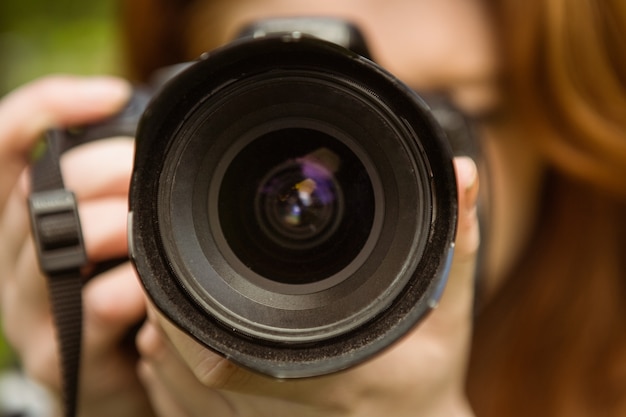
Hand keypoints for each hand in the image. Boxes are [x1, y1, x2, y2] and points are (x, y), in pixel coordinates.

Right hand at [0, 76, 154, 416]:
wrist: (114, 384)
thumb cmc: (115, 297)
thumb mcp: (108, 236)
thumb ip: (116, 191)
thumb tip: (157, 137)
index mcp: (24, 219)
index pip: (6, 146)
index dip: (45, 106)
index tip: (111, 94)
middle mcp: (16, 259)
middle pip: (37, 190)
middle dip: (103, 170)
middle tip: (148, 174)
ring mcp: (32, 310)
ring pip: (55, 247)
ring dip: (113, 227)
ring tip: (146, 230)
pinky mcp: (62, 357)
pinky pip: (95, 309)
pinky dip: (130, 290)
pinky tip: (149, 291)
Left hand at [137, 156, 479, 416]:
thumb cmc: (429, 373)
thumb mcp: (450, 311)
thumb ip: (455, 244)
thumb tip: (462, 176)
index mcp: (328, 377)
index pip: (225, 353)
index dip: (182, 306)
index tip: (173, 255)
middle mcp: (286, 407)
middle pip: (186, 362)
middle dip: (166, 303)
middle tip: (160, 252)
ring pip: (180, 383)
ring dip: (165, 330)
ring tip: (164, 284)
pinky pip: (190, 397)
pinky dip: (172, 362)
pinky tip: (177, 330)